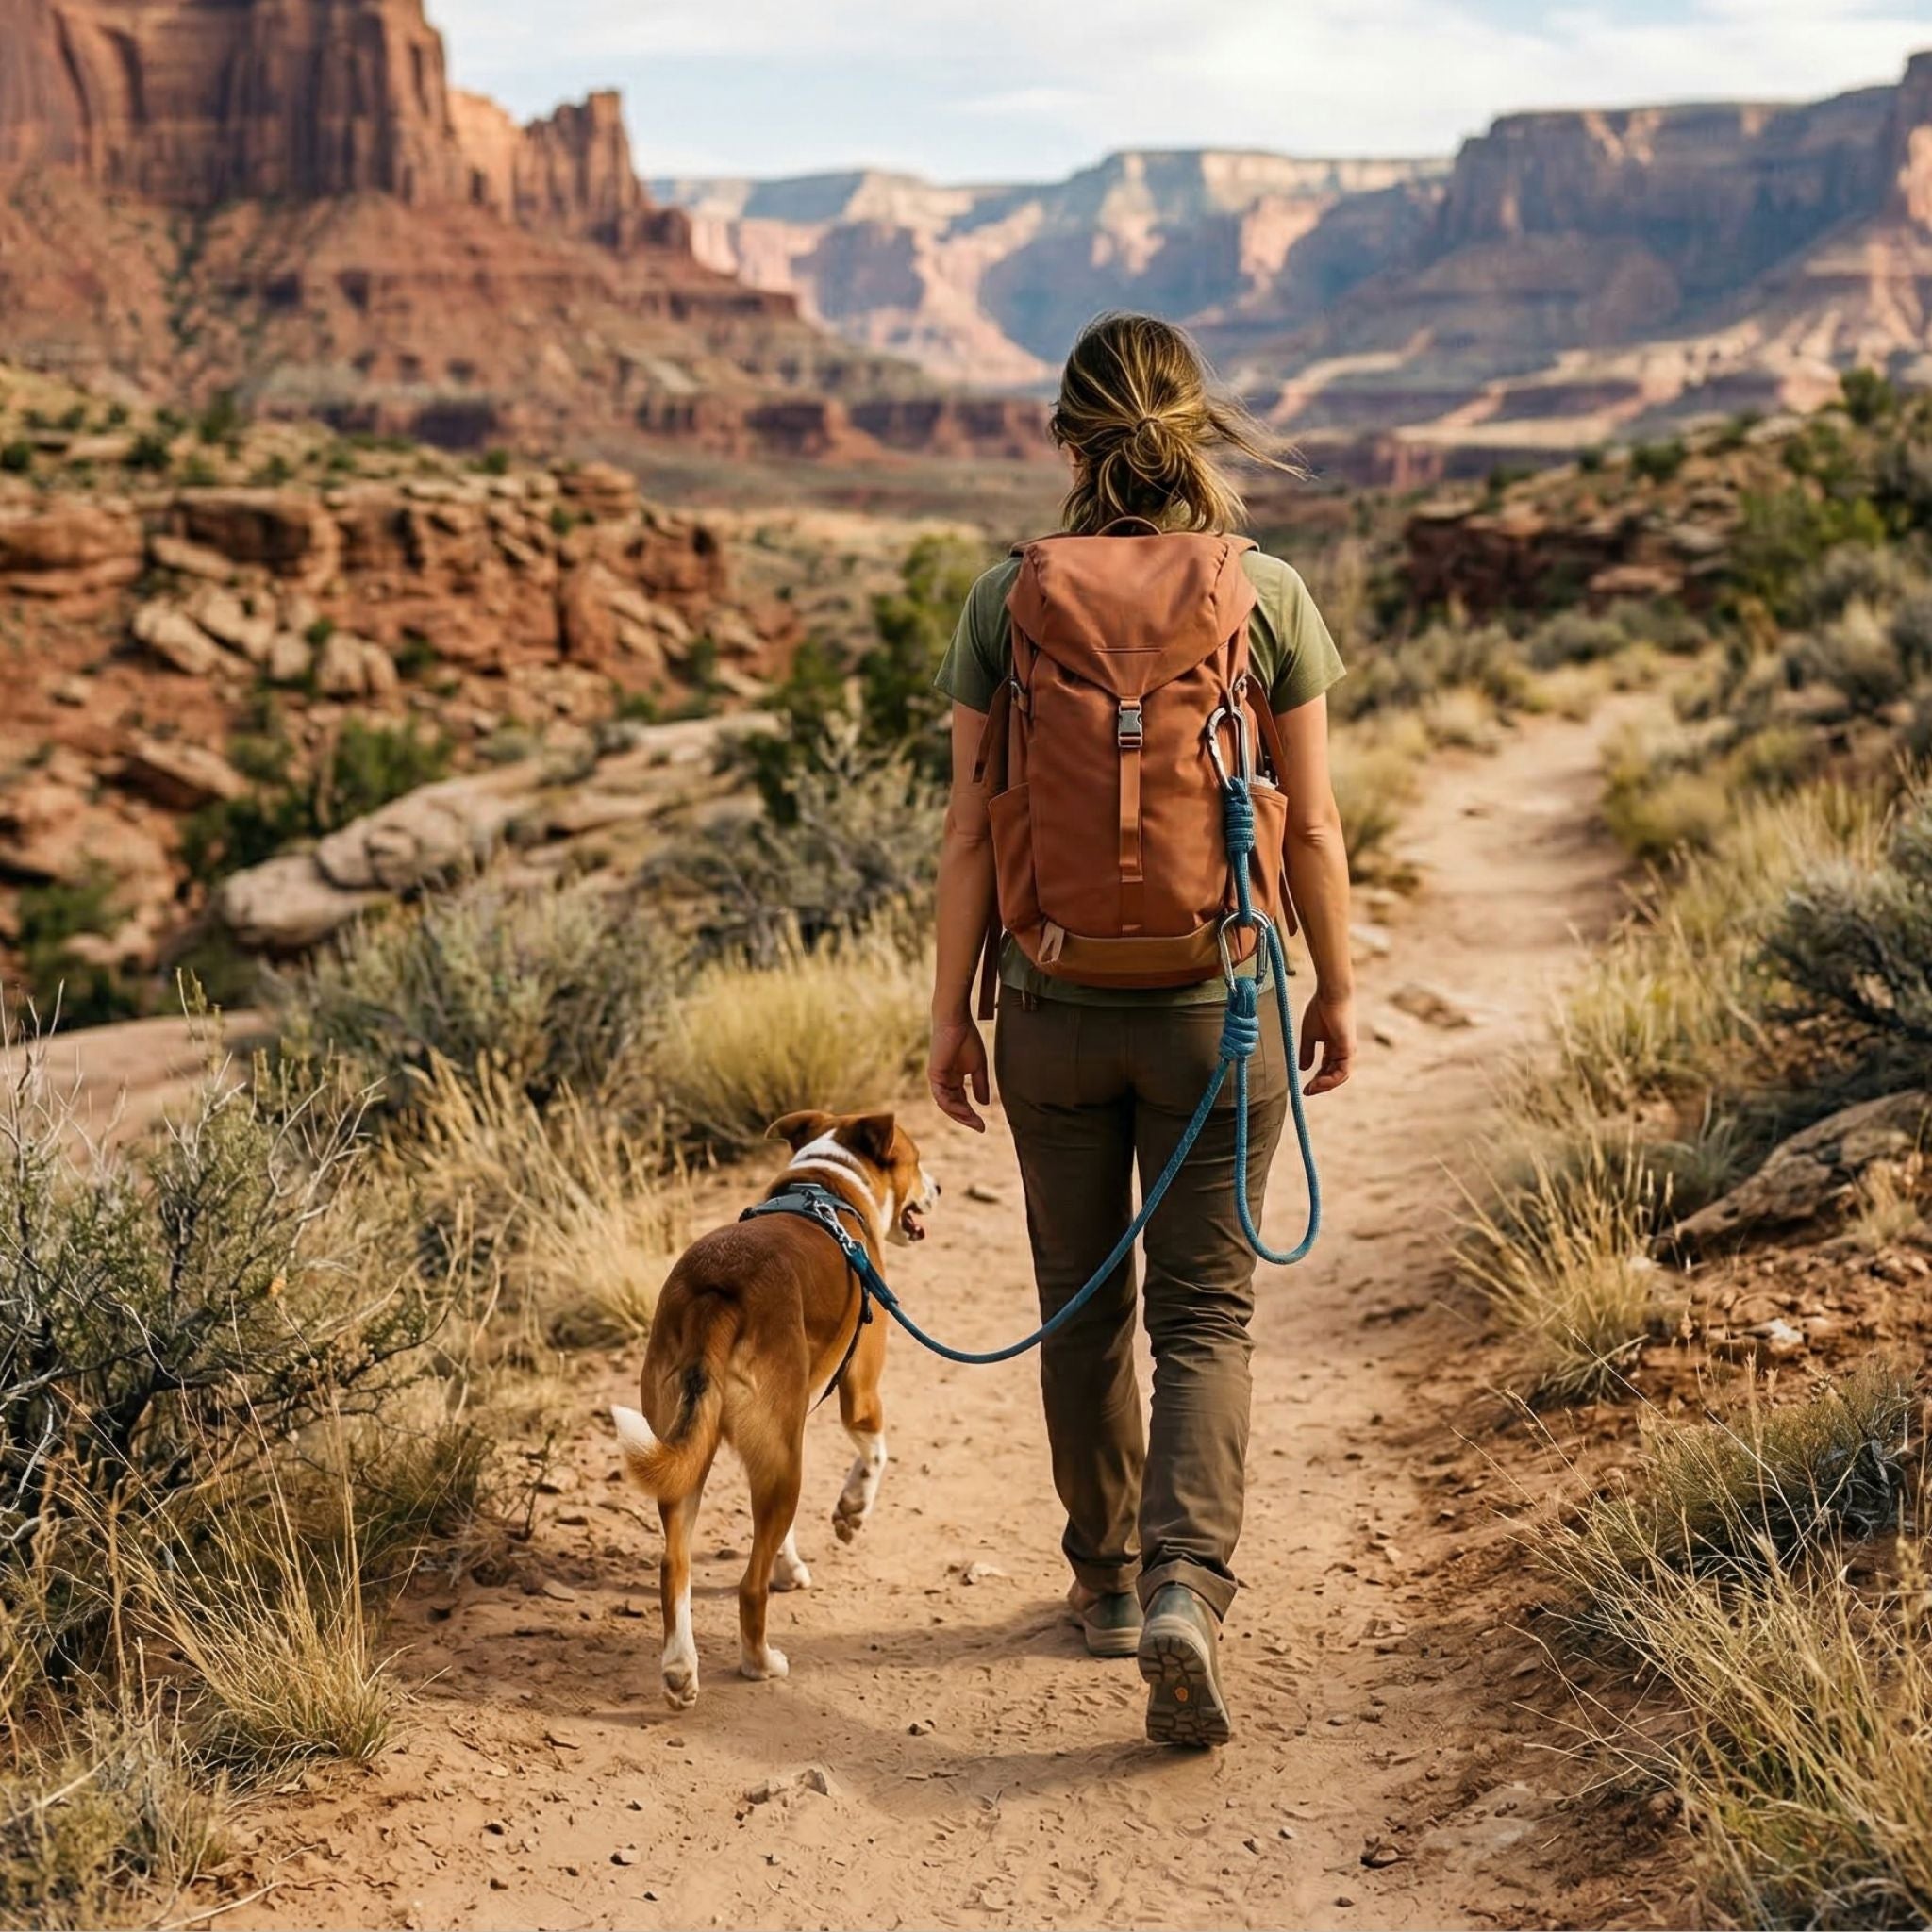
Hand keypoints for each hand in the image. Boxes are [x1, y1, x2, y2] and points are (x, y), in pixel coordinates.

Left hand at [927, 1016, 989, 1131]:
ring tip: (974, 1121)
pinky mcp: (934, 1075)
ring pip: (947, 1104)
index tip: (983, 1125)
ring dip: (960, 1115)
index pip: (961, 1101)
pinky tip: (966, 1111)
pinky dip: (953, 1105)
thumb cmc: (967, 1038)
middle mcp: (944, 1081)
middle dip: (966, 1118)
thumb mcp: (978, 1067)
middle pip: (953, 1106)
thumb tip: (983, 1104)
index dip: (971, 1114)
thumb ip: (980, 1085)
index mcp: (954, 1078)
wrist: (956, 1022)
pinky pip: (942, 1097)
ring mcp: (938, 1079)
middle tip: (980, 1128)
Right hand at [1299, 991, 1354, 1095]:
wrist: (1330, 995)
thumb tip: (1302, 1068)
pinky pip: (1342, 1072)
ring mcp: (1347, 1051)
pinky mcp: (1348, 1050)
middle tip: (1306, 1091)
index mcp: (1334, 1047)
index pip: (1327, 1069)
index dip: (1316, 1080)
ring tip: (1311, 1089)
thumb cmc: (1320, 1009)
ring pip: (1339, 1077)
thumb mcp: (1309, 1035)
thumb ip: (1306, 1052)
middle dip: (1319, 1086)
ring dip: (1325, 1086)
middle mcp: (1343, 1051)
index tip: (1304, 1088)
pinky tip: (1318, 1082)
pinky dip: (1331, 1080)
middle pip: (1333, 1075)